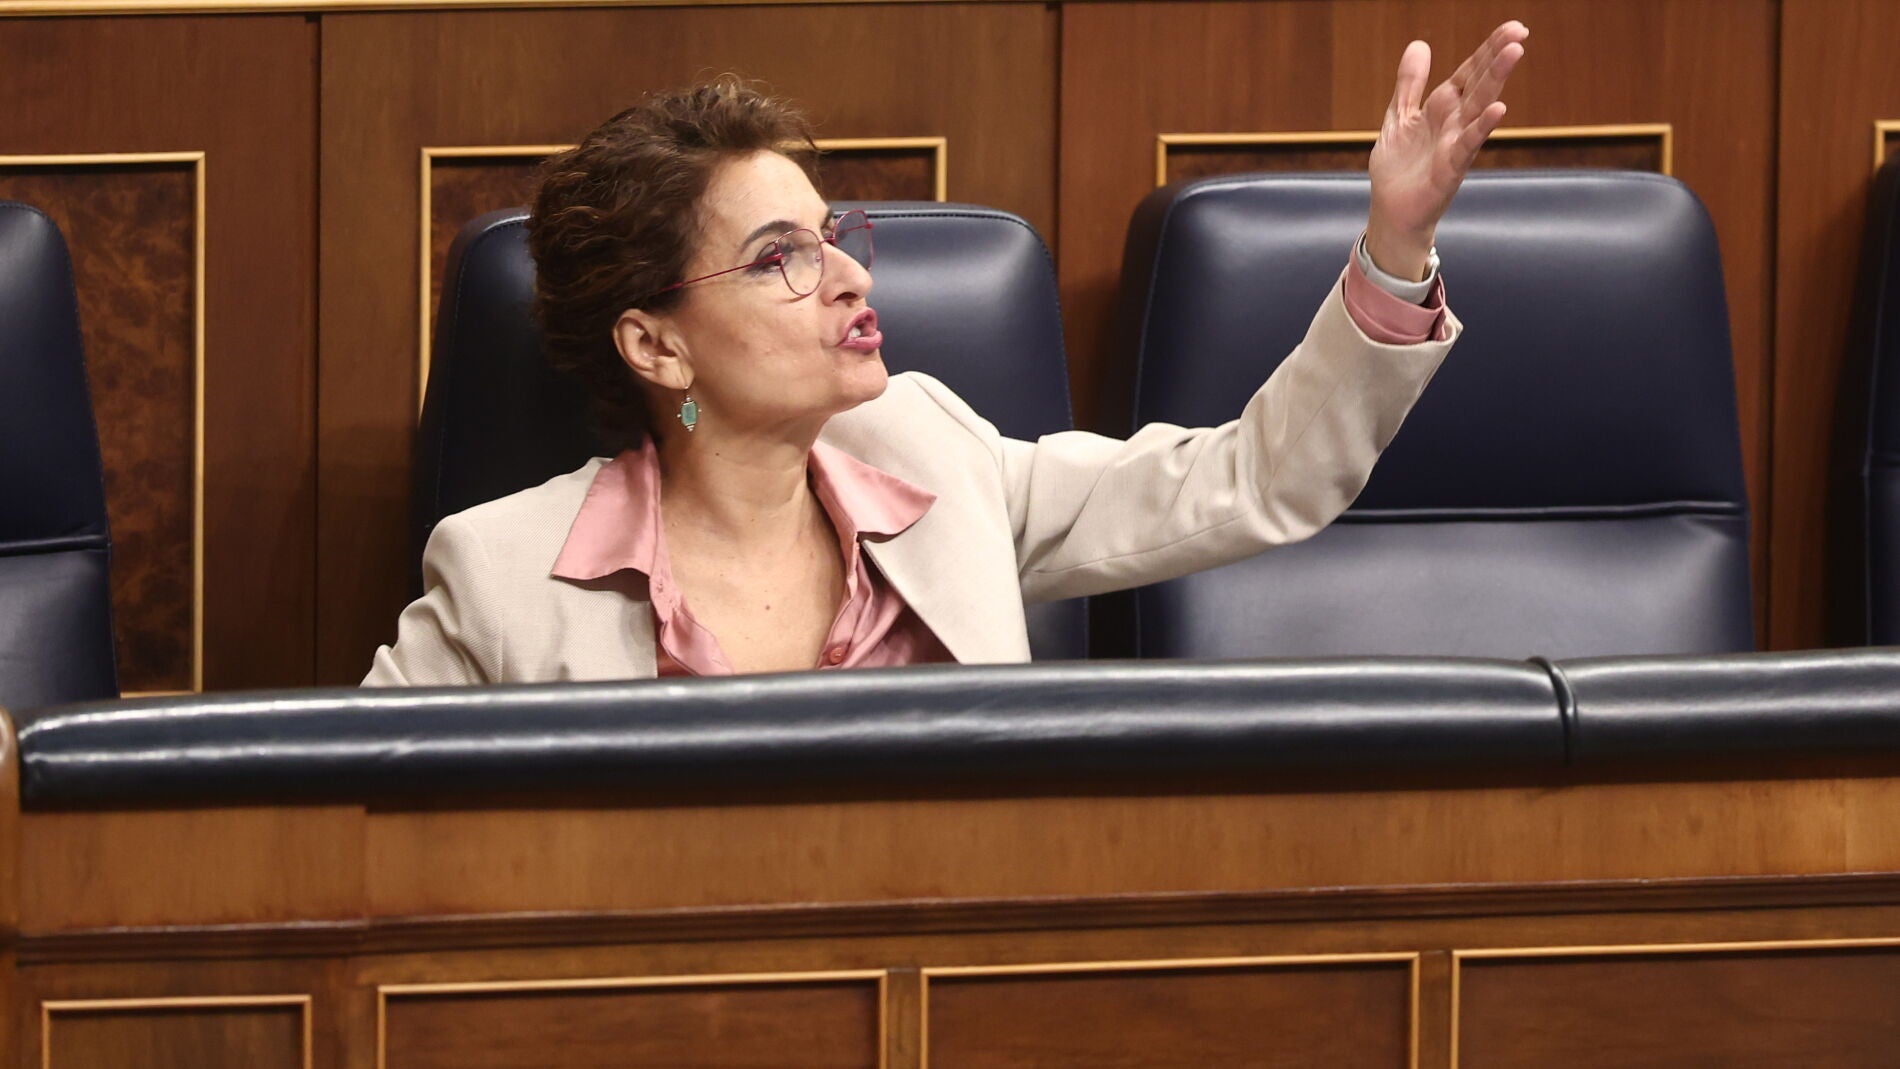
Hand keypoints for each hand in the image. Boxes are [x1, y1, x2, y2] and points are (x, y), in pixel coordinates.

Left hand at [1366, 21, 1528, 279]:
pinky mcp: (1450, 169)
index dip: (1486, 50)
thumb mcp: (1400, 115)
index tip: (1512, 27)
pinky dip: (1481, 127)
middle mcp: (1453, 123)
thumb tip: (1420, 43)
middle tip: (1519, 31)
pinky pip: (1468, 145)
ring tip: (1514, 53)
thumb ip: (1410, 82)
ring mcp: (1455, 144)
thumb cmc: (1400, 168)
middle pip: (1478, 83)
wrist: (1392, 212)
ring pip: (1478, 107)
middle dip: (1496, 57)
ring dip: (1496, 81)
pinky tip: (1498, 109)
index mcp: (1441, 108)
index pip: (1468, 72)